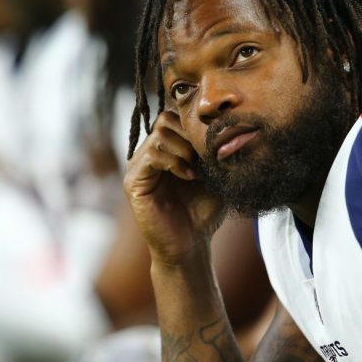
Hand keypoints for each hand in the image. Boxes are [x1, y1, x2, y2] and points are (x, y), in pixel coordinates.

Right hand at [123, 111, 223, 266]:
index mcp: (168, 150)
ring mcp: (139, 166)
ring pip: (159, 133)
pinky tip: (189, 177)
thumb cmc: (204, 212)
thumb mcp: (216, 177)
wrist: (191, 245)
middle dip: (190, 133)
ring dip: (184, 148)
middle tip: (205, 156)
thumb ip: (216, 152)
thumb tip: (228, 127)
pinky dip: (174, 162)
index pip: (176, 117)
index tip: (214, 143)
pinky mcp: (133, 181)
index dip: (196, 124)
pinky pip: (151, 155)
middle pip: (166, 119)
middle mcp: (150, 154)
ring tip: (198, 170)